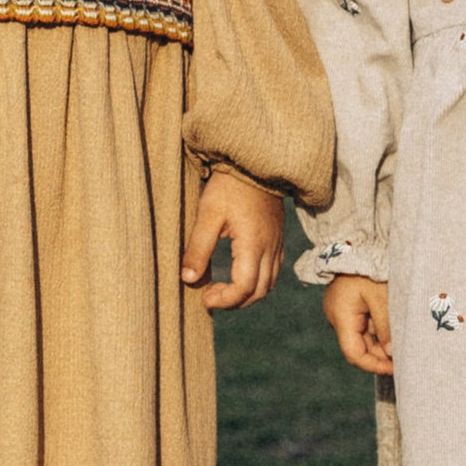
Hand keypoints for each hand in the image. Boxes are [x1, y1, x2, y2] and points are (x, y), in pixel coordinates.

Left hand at [180, 170, 284, 309]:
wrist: (254, 163)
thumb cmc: (229, 186)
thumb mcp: (207, 214)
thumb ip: (198, 248)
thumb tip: (188, 279)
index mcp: (253, 244)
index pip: (244, 287)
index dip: (225, 300)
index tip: (204, 298)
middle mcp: (269, 248)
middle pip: (260, 291)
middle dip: (235, 302)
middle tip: (211, 296)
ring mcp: (276, 243)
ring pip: (269, 283)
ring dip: (247, 294)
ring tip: (223, 289)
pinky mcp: (277, 237)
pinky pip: (273, 270)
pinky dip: (258, 281)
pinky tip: (239, 273)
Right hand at [322, 273, 394, 376]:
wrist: (356, 242)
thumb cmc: (369, 268)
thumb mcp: (381, 297)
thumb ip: (386, 327)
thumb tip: (391, 354)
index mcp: (342, 317)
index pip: (354, 353)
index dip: (373, 365)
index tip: (394, 368)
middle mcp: (338, 317)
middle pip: (358, 347)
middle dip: (380, 355)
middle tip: (403, 358)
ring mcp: (342, 311)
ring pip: (362, 337)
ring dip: (380, 342)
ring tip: (401, 344)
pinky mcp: (348, 306)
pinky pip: (363, 325)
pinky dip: (377, 330)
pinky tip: (392, 330)